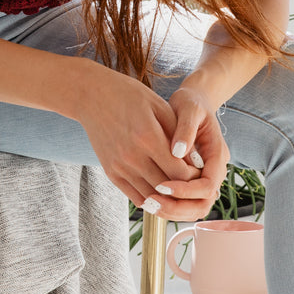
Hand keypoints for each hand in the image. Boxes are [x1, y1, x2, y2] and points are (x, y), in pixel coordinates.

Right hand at [74, 65, 200, 211]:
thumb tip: (197, 162)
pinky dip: (152, 198)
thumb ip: (179, 134)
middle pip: (167, 187)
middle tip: (196, 184)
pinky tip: (162, 192)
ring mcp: (120, 167)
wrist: (93, 96)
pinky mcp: (111, 172)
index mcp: (148, 138)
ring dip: (169, 198)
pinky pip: (135, 196)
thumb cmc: (130, 96)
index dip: (195, 176)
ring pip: (152, 196)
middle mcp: (132, 157)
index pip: (180, 172)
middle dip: (185, 189)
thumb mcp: (160, 107)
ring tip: (181, 190)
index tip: (201, 171)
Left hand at [148, 85, 229, 221]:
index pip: (207, 186)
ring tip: (148, 203)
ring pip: (194, 207)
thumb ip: (185, 129)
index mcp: (217, 155)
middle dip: (178, 207)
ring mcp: (203, 176)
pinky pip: (184, 201)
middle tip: (153, 203)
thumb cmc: (191, 102)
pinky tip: (149, 198)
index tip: (162, 185)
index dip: (185, 190)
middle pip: (203, 204)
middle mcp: (213, 171)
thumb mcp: (189, 109)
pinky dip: (169, 204)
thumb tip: (177, 152)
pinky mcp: (192, 178)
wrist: (193, 102)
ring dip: (172, 210)